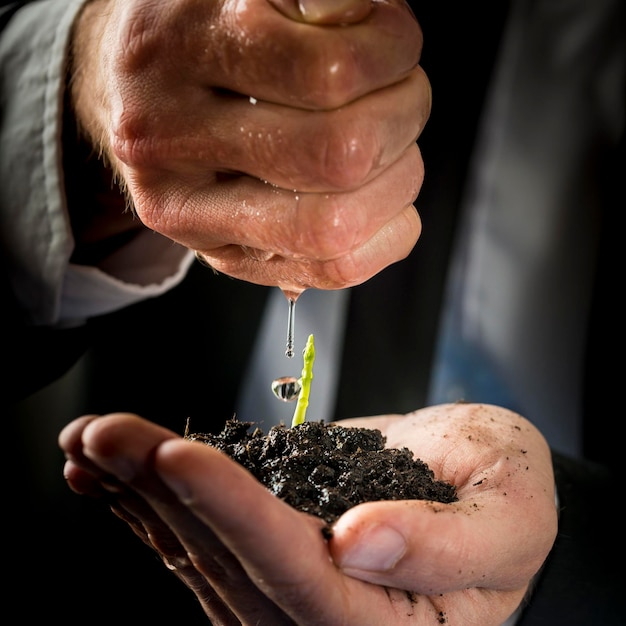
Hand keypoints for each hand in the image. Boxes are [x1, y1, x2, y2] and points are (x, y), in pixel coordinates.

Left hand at [59, 403, 556, 624]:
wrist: (486, 483)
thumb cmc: (510, 494)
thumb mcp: (511, 513)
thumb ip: (448, 543)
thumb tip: (360, 541)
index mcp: (388, 624)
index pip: (296, 574)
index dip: (234, 514)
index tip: (179, 454)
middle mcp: (325, 621)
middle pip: (228, 563)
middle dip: (162, 489)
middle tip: (104, 431)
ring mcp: (288, 592)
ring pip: (198, 552)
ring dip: (138, 493)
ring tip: (89, 441)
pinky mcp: (271, 554)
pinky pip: (200, 539)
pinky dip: (148, 504)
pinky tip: (106, 473)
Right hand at [68, 0, 428, 294]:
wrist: (136, 98)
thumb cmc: (208, 38)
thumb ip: (319, 3)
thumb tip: (374, 31)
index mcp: (180, 45)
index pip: (327, 73)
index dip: (392, 54)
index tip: (395, 43)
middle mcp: (168, 137)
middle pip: (337, 156)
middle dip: (403, 118)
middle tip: (401, 95)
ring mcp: (186, 213)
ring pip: (333, 228)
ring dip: (397, 182)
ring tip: (388, 148)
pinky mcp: (218, 256)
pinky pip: (332, 271)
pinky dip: (386, 235)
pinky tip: (376, 197)